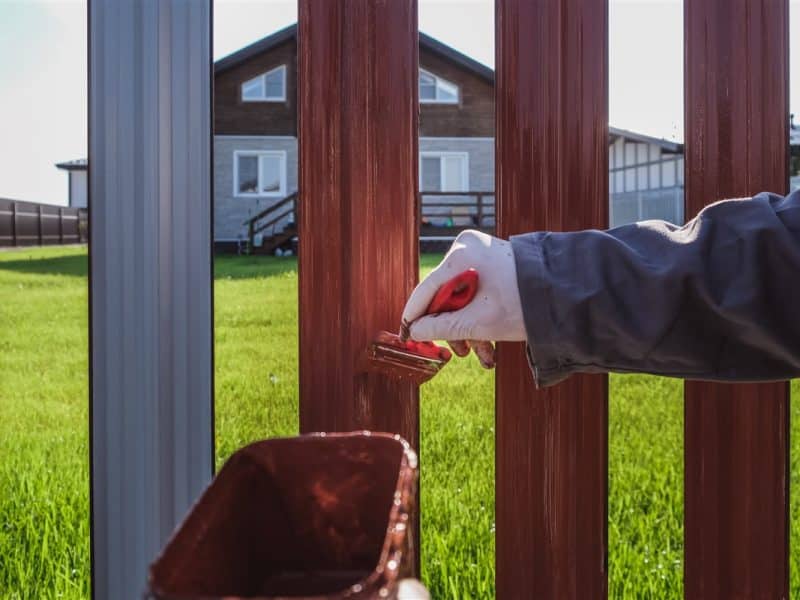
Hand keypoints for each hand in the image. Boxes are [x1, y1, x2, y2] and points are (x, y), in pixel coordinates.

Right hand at [401, 230, 525, 367]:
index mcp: (461, 254)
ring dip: (470, 330)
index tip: (407, 336)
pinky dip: (481, 317)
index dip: (415, 316)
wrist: (569, 293)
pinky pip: (477, 293)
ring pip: (464, 298)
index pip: (427, 289)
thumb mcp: (478, 322)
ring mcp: (482, 254)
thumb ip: (441, 327)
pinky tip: (491, 344)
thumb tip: (416, 331)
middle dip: (454, 329)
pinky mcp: (495, 264)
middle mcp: (468, 248)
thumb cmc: (524, 304)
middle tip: (459, 353)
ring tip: (484, 355)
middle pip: (447, 297)